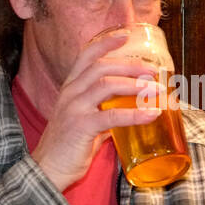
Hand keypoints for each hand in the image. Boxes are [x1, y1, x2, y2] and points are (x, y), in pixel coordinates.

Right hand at [30, 32, 160, 191]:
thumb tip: (130, 113)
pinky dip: (135, 113)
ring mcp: (74, 108)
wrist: (48, 170)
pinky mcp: (81, 127)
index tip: (126, 35)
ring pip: (106, 84)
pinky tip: (152, 114)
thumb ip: (104, 114)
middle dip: (130, 65)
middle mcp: (70, 93)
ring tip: (156, 89)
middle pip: (102, 66)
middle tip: (153, 69)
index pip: (86, 55)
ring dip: (135, 84)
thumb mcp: (85, 123)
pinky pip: (112, 116)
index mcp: (70, 88)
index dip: (106, 42)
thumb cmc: (67, 147)